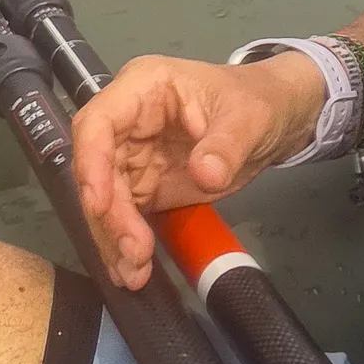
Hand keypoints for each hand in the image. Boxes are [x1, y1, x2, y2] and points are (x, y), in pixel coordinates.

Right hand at [72, 52, 323, 288]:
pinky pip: (124, 216)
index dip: (92, 163)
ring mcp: (132, 155)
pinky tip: (134, 272)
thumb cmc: (255, 102)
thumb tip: (206, 175)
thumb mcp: (248, 118)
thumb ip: (227, 145)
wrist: (272, 120)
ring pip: (106, 199)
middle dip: (110, 215)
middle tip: (134, 255)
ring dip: (113, 238)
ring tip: (134, 275)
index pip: (97, 123)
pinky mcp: (143, 186)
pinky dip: (125, 244)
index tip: (100, 205)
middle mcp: (127, 122)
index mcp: (143, 88)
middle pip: (97, 169)